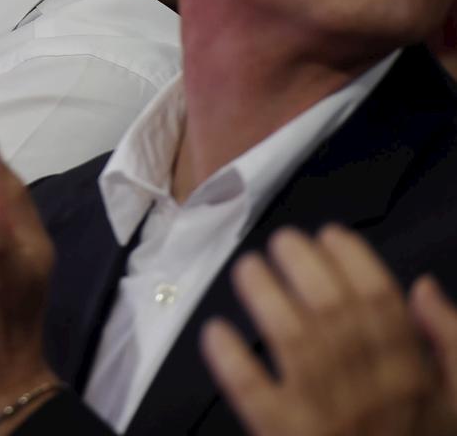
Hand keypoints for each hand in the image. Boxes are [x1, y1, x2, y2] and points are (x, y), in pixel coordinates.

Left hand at [202, 226, 456, 435]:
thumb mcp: (455, 401)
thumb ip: (449, 342)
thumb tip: (425, 286)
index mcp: (411, 376)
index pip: (383, 302)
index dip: (353, 259)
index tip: (327, 234)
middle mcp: (371, 391)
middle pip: (334, 309)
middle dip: (304, 264)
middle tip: (281, 241)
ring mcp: (326, 416)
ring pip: (293, 340)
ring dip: (265, 295)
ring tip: (248, 268)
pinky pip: (254, 394)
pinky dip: (232, 360)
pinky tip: (216, 331)